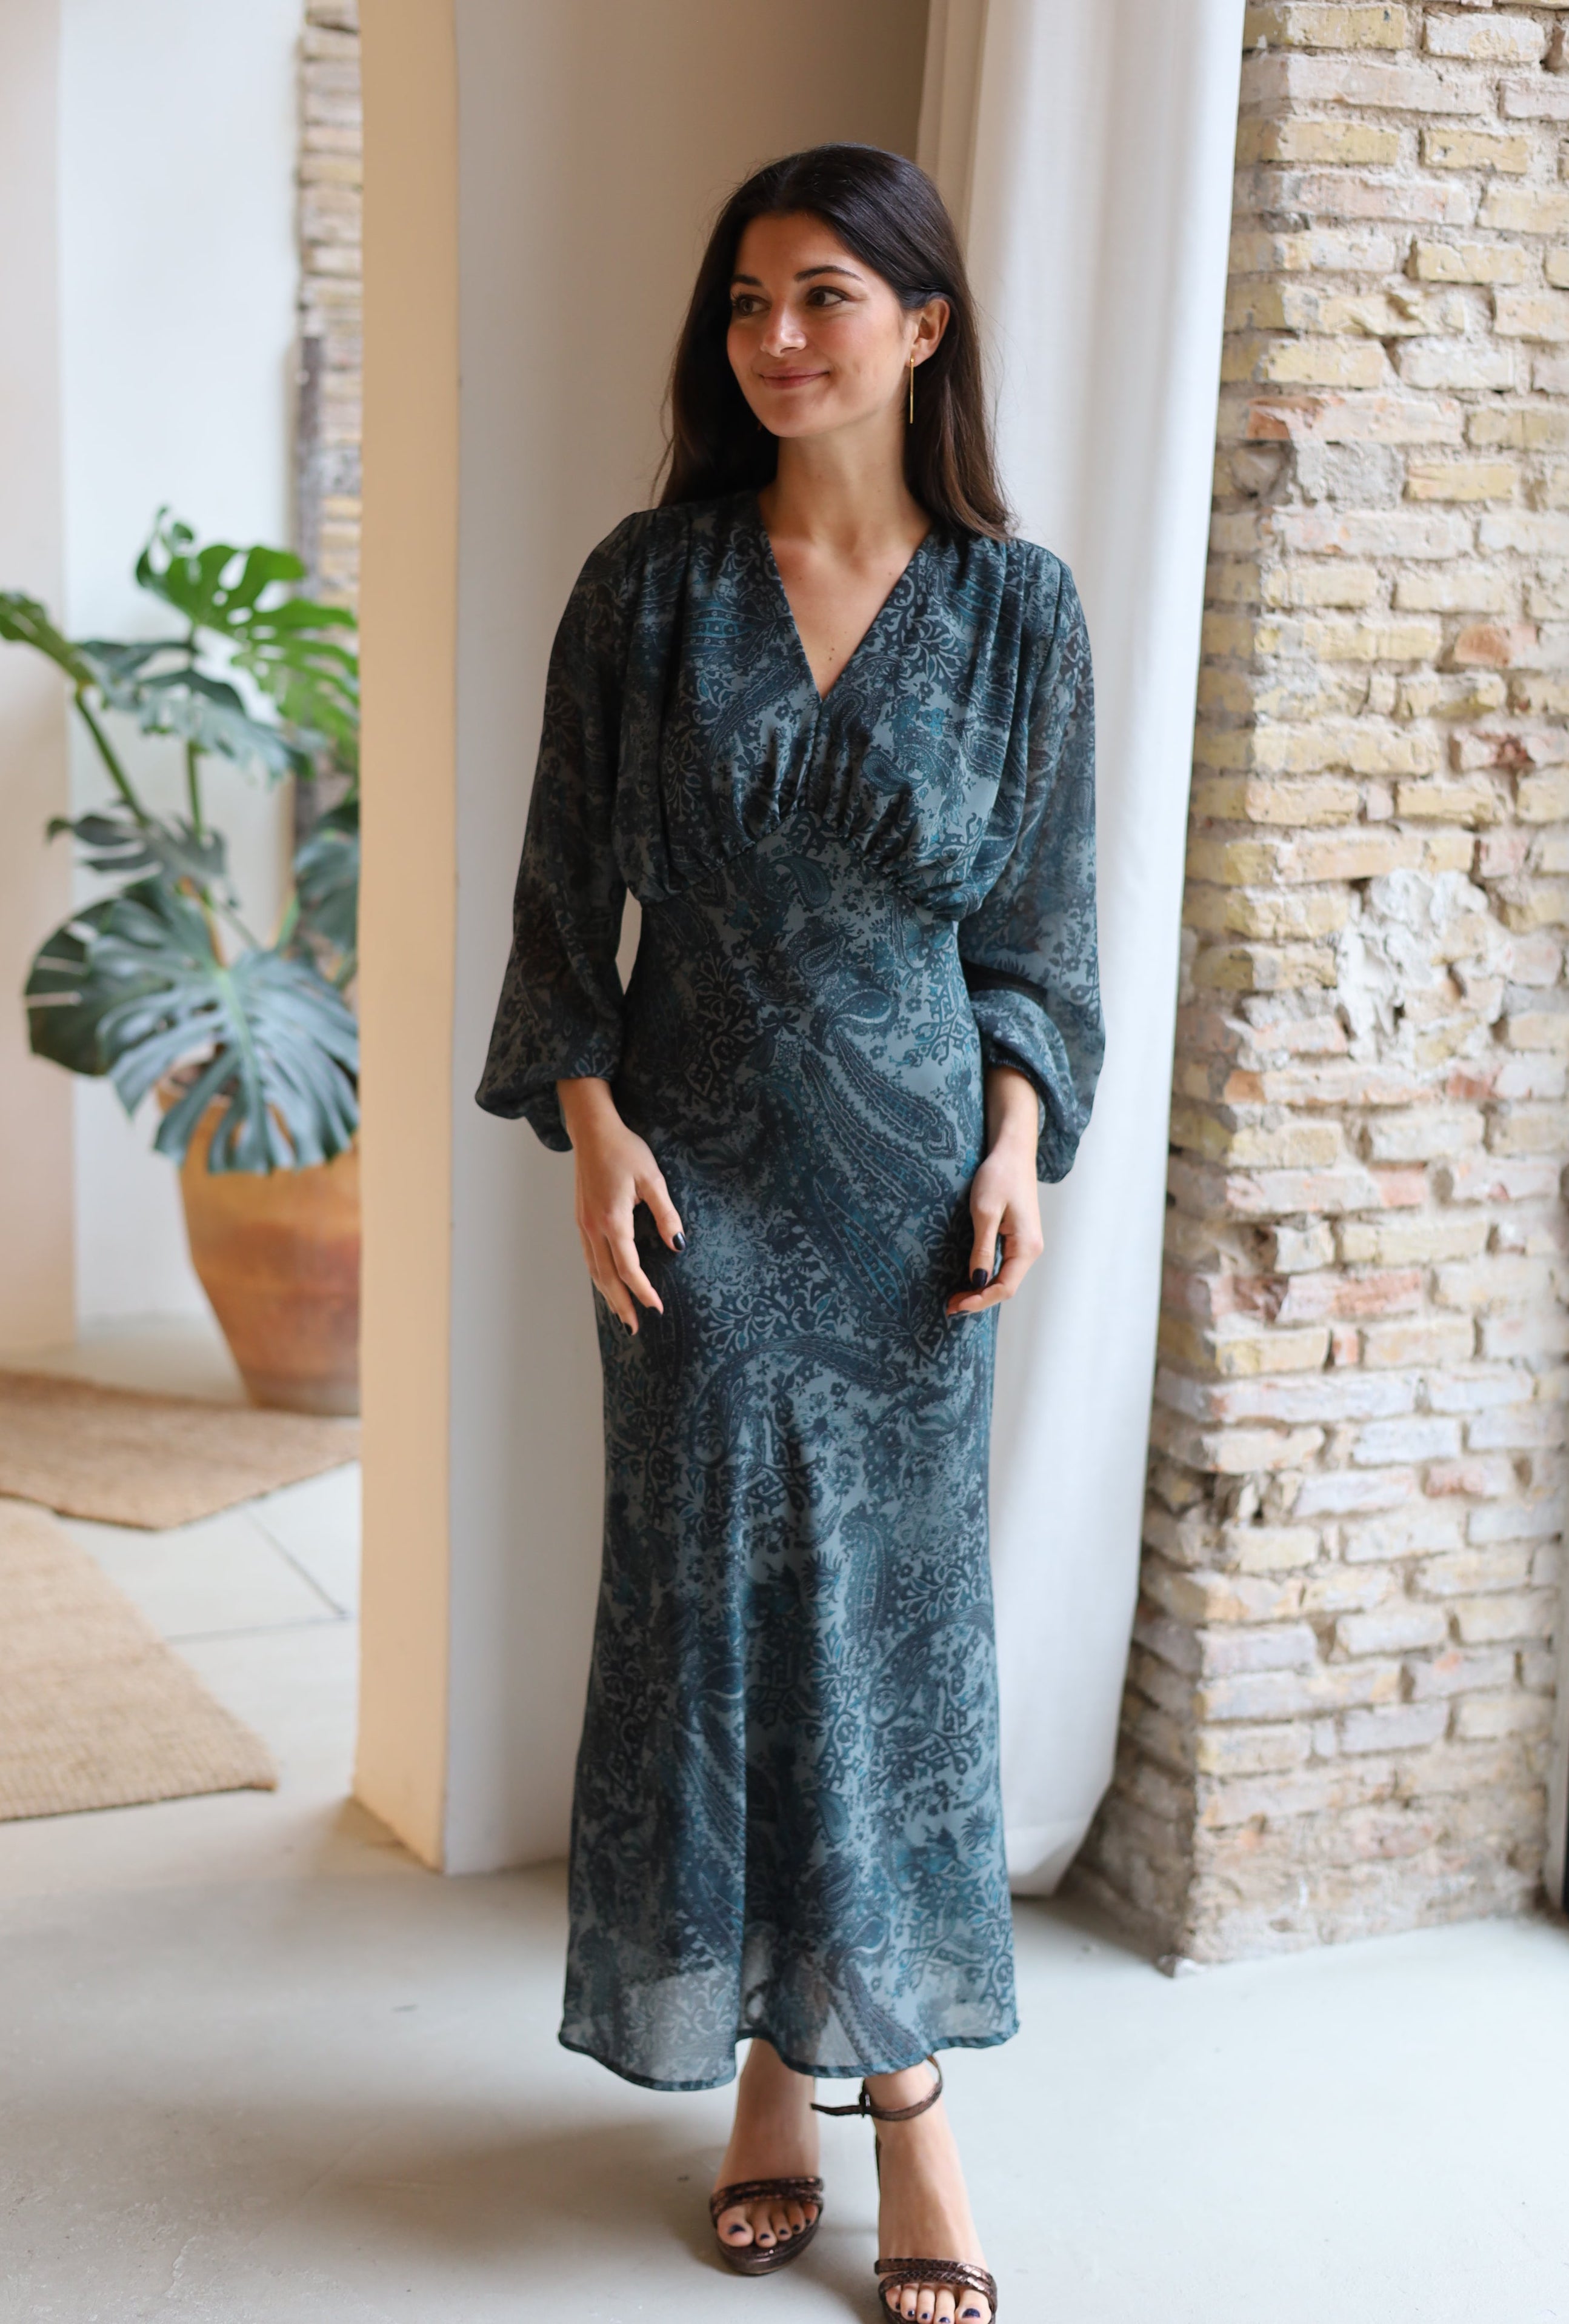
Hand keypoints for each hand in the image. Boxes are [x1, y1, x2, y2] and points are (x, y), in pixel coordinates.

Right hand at [558, 1076, 683, 1333]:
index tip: (657, 1307)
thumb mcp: (653, 1178)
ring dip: (608, 1294)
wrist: (592, 1130)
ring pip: (594, 1269)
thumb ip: (666, 1213)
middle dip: (622, 1304)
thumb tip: (677, 1245)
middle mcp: (593, 1226)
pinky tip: (607, 1284)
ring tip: (622, 1315)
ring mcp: (583, 1223)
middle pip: (606, 1277)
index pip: (628, 1267)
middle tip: (636, 1327)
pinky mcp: (581, 1218)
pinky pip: (589, 1256)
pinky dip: (599, 1276)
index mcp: (612, 1219)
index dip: (642, 1290)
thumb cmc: (625, 1150)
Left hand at [946, 1065, 1043, 1317]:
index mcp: (1027, 1246)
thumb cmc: (998, 1175)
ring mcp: (1026, 1244)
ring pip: (1005, 1278)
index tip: (955, 1306)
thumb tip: (978, 1282)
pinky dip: (986, 1276)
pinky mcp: (1018, 1237)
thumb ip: (982, 1249)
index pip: (1005, 1287)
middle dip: (978, 1299)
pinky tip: (969, 1279)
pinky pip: (1003, 1266)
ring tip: (955, 1297)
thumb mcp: (985, 1211)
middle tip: (949, 1306)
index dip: (980, 1301)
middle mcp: (1031, 1249)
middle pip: (1005, 1286)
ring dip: (981, 1290)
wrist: (1012, 1150)